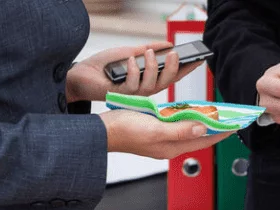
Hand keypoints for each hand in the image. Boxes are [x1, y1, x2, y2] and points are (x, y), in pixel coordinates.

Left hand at [66, 42, 201, 102]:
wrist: (80, 74)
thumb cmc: (104, 66)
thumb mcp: (130, 52)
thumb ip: (149, 49)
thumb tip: (167, 44)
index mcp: (149, 80)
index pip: (172, 76)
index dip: (186, 69)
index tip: (199, 59)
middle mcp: (145, 90)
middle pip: (166, 83)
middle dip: (172, 68)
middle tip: (174, 54)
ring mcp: (134, 95)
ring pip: (152, 85)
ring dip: (152, 67)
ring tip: (148, 52)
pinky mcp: (121, 95)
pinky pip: (132, 85)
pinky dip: (133, 71)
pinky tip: (131, 60)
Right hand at [100, 110, 233, 158]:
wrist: (101, 131)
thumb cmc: (124, 131)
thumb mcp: (154, 129)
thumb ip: (179, 130)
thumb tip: (202, 129)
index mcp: (172, 146)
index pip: (205, 140)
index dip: (222, 132)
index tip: (237, 125)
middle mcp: (170, 145)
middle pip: (200, 137)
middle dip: (217, 129)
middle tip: (231, 119)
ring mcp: (162, 139)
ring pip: (189, 132)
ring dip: (203, 124)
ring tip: (217, 117)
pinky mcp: (155, 132)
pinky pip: (177, 127)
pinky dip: (187, 120)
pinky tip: (190, 114)